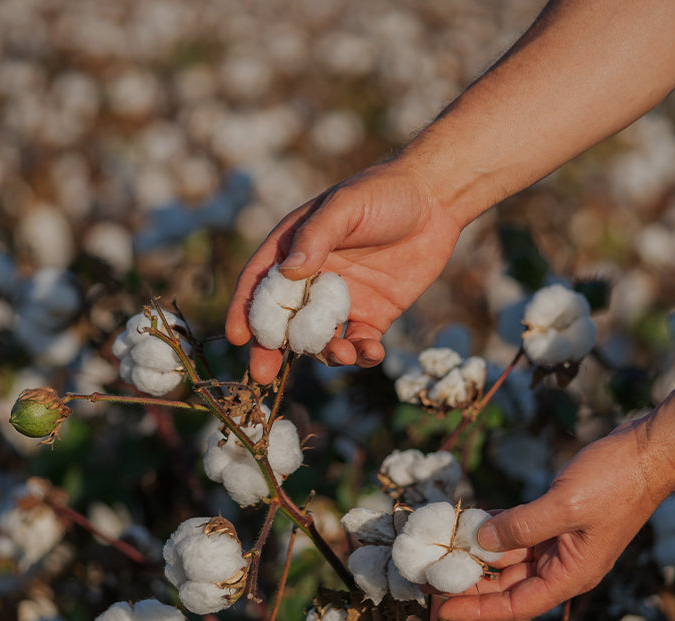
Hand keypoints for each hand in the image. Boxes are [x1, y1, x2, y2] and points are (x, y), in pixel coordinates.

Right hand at [225, 160, 461, 383]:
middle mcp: (313, 279)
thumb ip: (316, 238)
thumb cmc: (383, 193)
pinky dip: (362, 354)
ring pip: (321, 339)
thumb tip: (288, 272)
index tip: (238, 336)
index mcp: (294, 249)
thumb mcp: (345, 207)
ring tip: (340, 353)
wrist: (435, 200)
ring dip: (324, 353)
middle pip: (284, 320)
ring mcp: (342, 301)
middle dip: (272, 348)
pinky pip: (359, 344)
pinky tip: (372, 353)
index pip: (260, 283)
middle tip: (263, 374)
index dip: (245, 309)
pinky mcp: (373, 315)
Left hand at [438, 417, 666, 620]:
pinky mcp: (556, 518)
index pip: (516, 605)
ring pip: (509, 556)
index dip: (477, 609)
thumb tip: (481, 541)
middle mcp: (562, 564)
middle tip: (430, 577)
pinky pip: (517, 529)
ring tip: (441, 548)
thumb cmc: (615, 482)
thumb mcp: (564, 506)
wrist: (647, 452)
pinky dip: (494, 525)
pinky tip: (469, 519)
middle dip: (470, 581)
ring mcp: (559, 541)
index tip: (441, 609)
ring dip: (477, 552)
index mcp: (570, 575)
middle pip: (507, 584)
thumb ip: (521, 526)